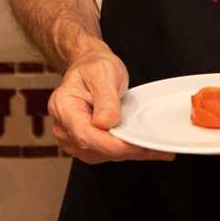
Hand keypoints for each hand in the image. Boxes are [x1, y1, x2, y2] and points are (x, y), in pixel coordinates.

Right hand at [49, 47, 174, 164]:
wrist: (89, 67)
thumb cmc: (93, 66)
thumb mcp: (102, 72)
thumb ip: (104, 98)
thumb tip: (105, 123)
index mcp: (63, 106)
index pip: (85, 135)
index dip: (111, 144)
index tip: (134, 145)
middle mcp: (64, 127)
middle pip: (96, 148)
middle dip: (126, 149)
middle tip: (156, 148)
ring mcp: (73, 138)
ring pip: (104, 154)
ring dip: (131, 153)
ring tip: (157, 149)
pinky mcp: (86, 145)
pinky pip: (108, 153)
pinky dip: (128, 151)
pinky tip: (146, 148)